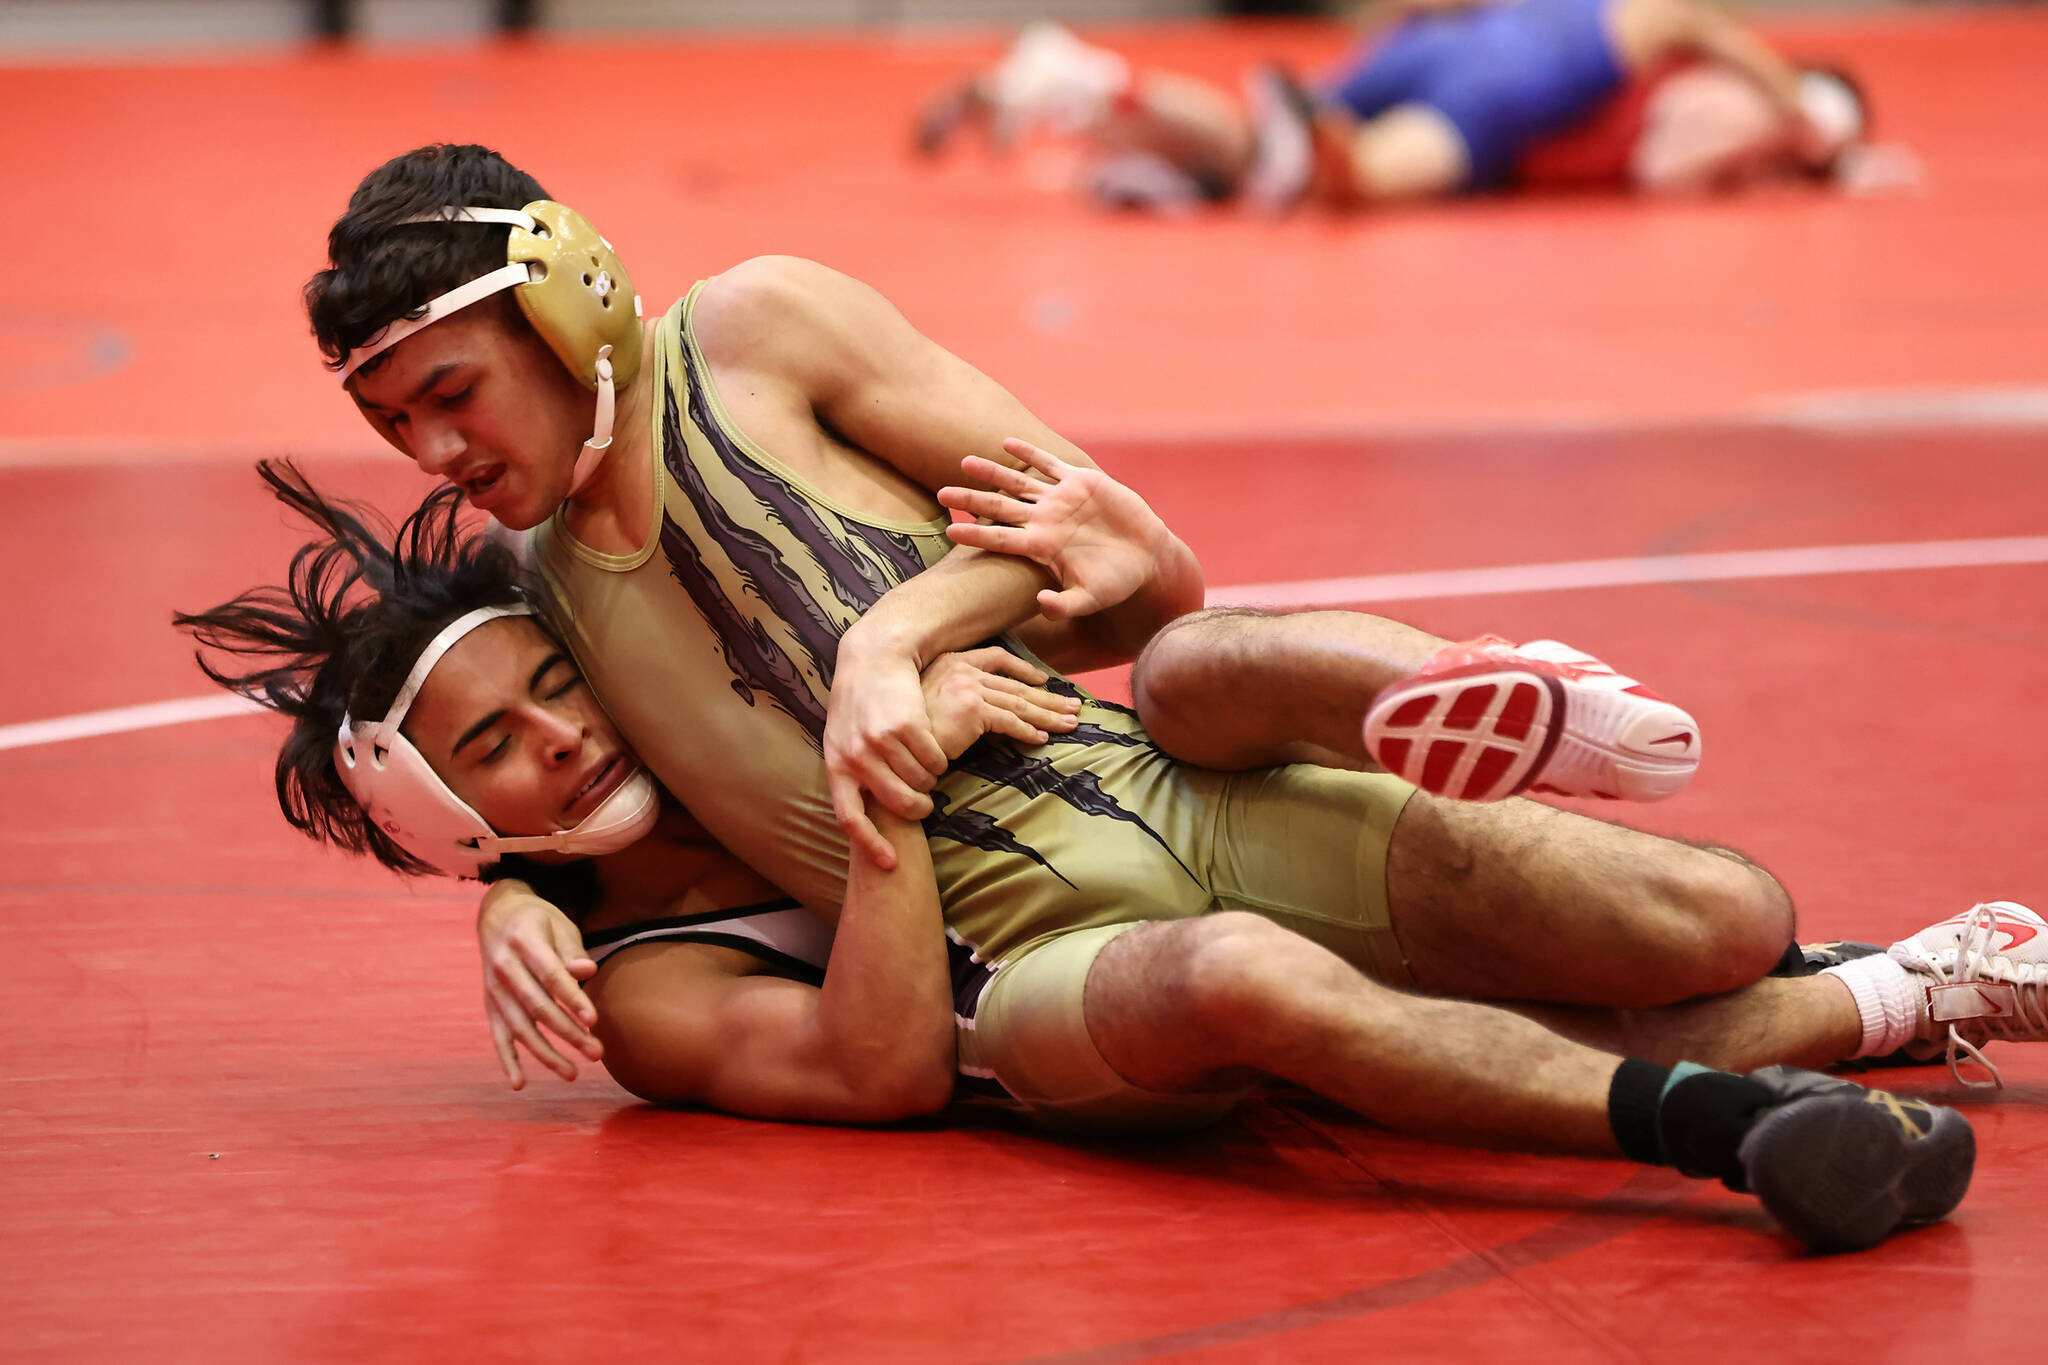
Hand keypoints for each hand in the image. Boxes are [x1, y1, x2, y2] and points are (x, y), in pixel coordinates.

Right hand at [477, 882, 602, 1088]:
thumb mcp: (559, 925)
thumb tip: (587, 971)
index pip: (551, 976)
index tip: (594, 1020)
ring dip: (546, 1054)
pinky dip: (507, 1060)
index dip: (572, 998)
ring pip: (520, 1027)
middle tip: (597, 1053)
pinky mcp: (489, 1004)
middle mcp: (503, 967)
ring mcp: (493, 988)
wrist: (498, 915)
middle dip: (567, 1033)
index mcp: (524, 941)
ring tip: (572, 1074)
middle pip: (538, 1006)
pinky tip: (519, 1084)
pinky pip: (498, 1036)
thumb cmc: (539, 922)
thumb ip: (572, 951)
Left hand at [825, 633, 949, 869]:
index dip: (871, 844)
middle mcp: (857, 756)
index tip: (891, 863)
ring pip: (921, 780)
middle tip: (926, 806)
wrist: (873, 658)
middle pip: (897, 803)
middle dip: (917, 809)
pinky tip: (937, 750)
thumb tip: (861, 813)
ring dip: (932, 779)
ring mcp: (882, 741)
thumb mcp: (841, 738)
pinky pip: (935, 758)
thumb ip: (850, 772)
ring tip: (930, 769)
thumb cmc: (859, 704)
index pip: (851, 817)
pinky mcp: (907, 726)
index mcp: (837, 764)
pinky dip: (941, 759)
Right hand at [921, 646, 1082, 757]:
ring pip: (1018, 703)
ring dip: (1047, 716)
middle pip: (1015, 685)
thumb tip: (990, 709)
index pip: (996, 658)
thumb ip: (961, 697)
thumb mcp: (935, 704)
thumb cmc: (912, 732)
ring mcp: (966, 687)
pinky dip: (1028, 731)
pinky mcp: (972, 709)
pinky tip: (1041, 739)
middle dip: (1048, 698)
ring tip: (1069, 724)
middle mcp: (961, 670)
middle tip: (1073, 706)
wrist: (897, 747)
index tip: (1042, 680)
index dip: (1023, 670)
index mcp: (951, 662)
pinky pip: (1009, 721)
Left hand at [938, 438, 1172, 621]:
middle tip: (942, 493)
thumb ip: (1065, 605)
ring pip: (1017, 482)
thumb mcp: (1090, 599)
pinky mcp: (1080, 482)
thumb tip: (1041, 603)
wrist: (1146, 557)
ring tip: (965, 462)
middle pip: (999, 507)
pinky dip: (1030, 452)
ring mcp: (1059, 500)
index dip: (976, 533)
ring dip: (991, 472)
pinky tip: (1008, 441)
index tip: (950, 530)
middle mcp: (1043, 521)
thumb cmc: (1116, 582)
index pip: (1000, 538)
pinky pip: (1049, 464)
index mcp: (1041, 547)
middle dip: (971, 499)